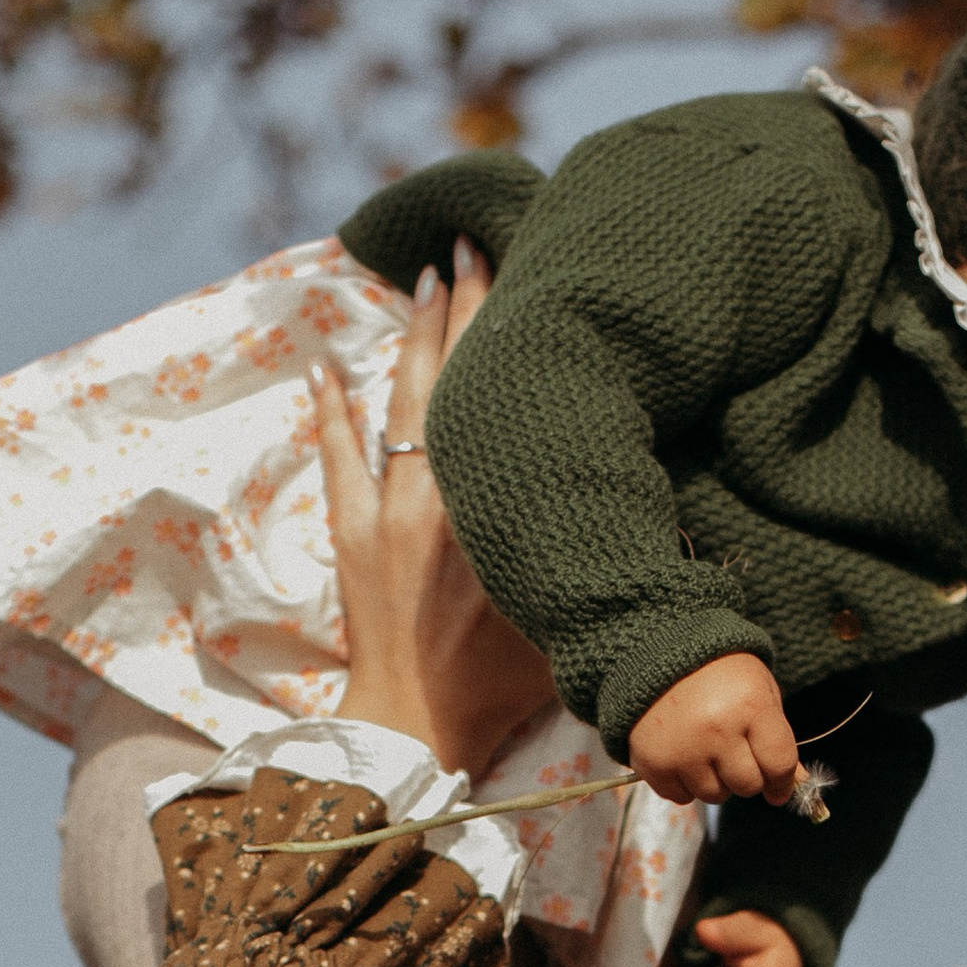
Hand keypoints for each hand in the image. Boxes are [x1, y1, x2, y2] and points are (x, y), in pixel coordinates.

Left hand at [316, 240, 554, 777]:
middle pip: (456, 375)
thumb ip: (590, 545)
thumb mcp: (565, 606)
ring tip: (421, 278)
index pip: (511, 394)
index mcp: (499, 501)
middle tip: (467, 243)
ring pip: (402, 399)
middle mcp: (445, 487)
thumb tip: (642, 503)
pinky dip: (331, 408)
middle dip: (463, 305)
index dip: (512, 328)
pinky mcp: (352, 530)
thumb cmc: (503, 681)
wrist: (418, 724)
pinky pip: (339, 454)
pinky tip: (324, 366)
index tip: (521, 271)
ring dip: (413, 335)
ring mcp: (392, 506)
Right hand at [628, 654, 798, 807]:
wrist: (656, 653)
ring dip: (715, 781)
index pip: (779, 763)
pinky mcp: (655, 763)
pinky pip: (682, 797)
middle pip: (748, 786)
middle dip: (747, 776)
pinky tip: (683, 753)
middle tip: (735, 754)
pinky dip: (685, 783)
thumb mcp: (757, 690)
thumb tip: (797, 782)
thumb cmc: (718, 673)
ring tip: (705, 749)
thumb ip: (777, 736)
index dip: (783, 781)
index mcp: (750, 705)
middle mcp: (717, 730)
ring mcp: (684, 749)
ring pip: (715, 795)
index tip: (779, 787)